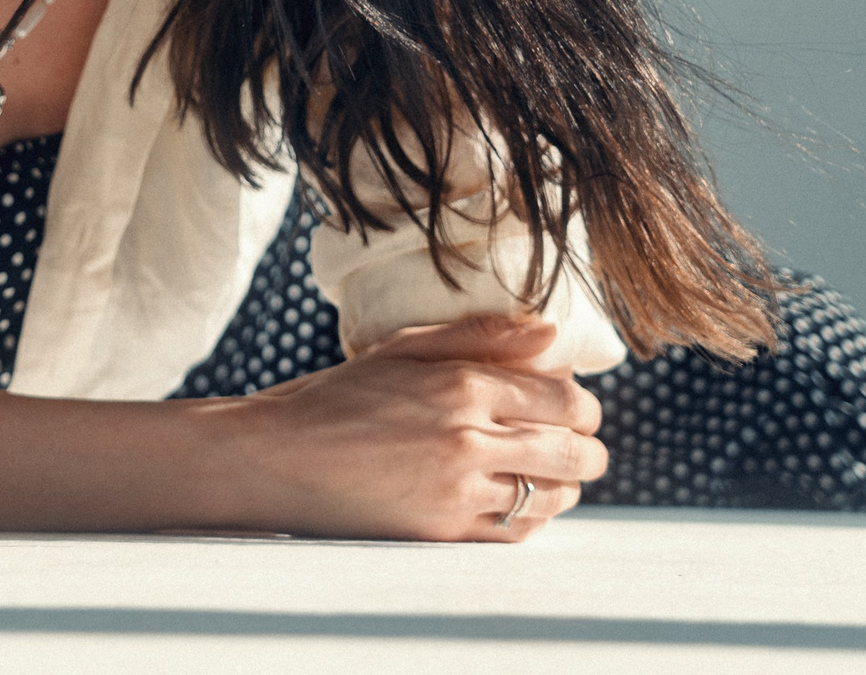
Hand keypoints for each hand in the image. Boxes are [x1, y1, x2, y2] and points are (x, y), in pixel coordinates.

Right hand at [229, 313, 606, 540]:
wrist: (277, 458)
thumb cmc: (335, 396)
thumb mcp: (402, 346)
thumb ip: (480, 336)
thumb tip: (552, 332)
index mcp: (463, 384)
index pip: (565, 398)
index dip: (582, 404)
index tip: (574, 406)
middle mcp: (468, 438)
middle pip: (573, 451)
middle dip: (587, 448)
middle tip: (580, 445)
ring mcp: (457, 490)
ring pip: (552, 496)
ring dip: (564, 486)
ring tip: (551, 475)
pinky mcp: (442, 533)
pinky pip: (515, 533)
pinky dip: (531, 519)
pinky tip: (518, 503)